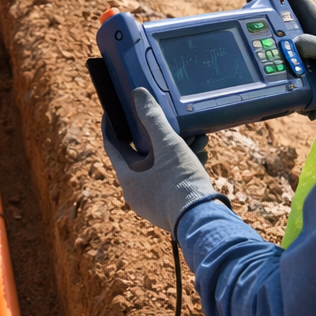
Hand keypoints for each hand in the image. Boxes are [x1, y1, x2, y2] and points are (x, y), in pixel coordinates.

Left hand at [102, 88, 219, 232]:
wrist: (203, 221)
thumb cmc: (181, 183)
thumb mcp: (168, 145)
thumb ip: (153, 118)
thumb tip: (138, 94)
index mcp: (127, 177)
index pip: (112, 145)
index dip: (112, 125)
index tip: (115, 110)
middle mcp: (135, 192)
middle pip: (141, 155)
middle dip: (158, 135)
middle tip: (168, 120)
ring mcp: (151, 202)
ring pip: (160, 166)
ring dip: (176, 149)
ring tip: (196, 137)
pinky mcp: (168, 207)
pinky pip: (170, 179)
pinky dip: (182, 165)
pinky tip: (199, 154)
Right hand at [248, 0, 315, 103]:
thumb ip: (314, 45)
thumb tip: (290, 46)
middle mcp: (307, 37)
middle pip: (278, 22)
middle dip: (262, 23)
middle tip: (246, 28)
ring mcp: (301, 56)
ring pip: (275, 50)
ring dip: (266, 54)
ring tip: (255, 58)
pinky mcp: (297, 76)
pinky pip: (278, 73)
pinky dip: (272, 77)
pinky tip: (265, 82)